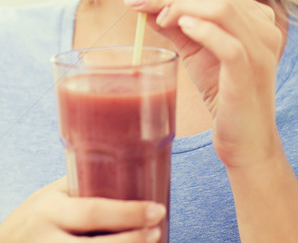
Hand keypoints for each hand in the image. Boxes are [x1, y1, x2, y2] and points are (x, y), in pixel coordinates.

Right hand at [0, 177, 164, 242]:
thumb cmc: (37, 215)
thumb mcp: (52, 195)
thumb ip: (81, 186)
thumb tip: (128, 164)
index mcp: (49, 209)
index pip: (92, 212)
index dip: (127, 213)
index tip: (157, 209)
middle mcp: (47, 240)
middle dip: (131, 240)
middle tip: (157, 229)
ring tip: (152, 241)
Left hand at [124, 0, 283, 168]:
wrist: (246, 142)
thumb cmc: (222, 93)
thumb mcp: (195, 51)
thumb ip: (174, 24)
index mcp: (252, 16)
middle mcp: (262, 26)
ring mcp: (261, 49)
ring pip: (221, 9)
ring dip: (180, 5)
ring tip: (153, 13)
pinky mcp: (252, 73)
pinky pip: (230, 45)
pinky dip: (203, 30)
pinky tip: (180, 25)